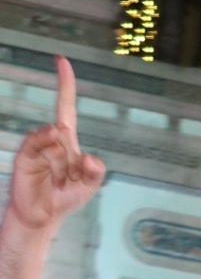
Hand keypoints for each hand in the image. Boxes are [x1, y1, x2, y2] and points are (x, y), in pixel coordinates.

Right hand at [5, 58, 104, 234]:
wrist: (41, 217)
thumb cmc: (63, 199)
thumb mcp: (88, 187)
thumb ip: (96, 173)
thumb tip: (91, 158)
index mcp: (68, 142)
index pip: (65, 106)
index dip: (65, 85)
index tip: (61, 61)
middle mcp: (51, 139)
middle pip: (67, 131)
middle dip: (72, 157)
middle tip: (67, 180)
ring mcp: (38, 145)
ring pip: (58, 142)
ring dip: (62, 166)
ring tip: (57, 183)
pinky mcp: (26, 154)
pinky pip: (38, 142)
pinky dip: (47, 142)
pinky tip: (52, 137)